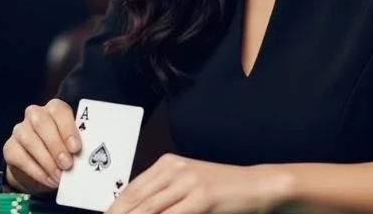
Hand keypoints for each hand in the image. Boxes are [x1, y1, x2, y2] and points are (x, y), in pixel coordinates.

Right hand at [3, 99, 80, 193]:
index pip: (59, 111)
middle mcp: (35, 114)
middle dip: (55, 145)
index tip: (76, 148)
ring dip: (46, 160)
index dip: (67, 128)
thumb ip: (77, 145)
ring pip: (29, 139)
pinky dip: (36, 171)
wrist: (40, 168)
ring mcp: (19, 130)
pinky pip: (20, 157)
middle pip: (42, 123)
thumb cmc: (62, 152)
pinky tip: (48, 180)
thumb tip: (90, 157)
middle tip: (67, 164)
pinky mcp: (9, 148)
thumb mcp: (72, 146)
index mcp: (54, 109)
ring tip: (59, 177)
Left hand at [107, 154, 294, 213]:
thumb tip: (139, 210)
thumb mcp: (189, 186)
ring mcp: (188, 182)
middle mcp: (174, 168)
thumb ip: (165, 196)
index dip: (115, 209)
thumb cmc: (223, 191)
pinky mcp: (202, 198)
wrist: (258, 185)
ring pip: (149, 210)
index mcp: (167, 163)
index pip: (131, 190)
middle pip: (136, 200)